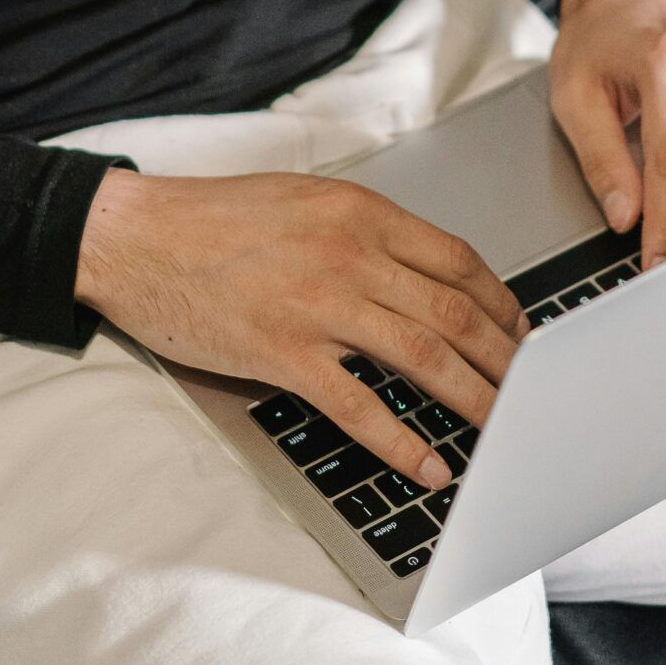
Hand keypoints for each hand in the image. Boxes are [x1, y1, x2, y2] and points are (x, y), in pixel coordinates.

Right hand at [74, 165, 530, 491]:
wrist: (135, 237)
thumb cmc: (214, 220)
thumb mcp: (303, 201)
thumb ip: (362, 231)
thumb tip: (419, 274)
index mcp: (359, 212)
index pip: (458, 261)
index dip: (501, 304)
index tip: (522, 335)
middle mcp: (350, 253)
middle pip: (455, 314)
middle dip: (505, 361)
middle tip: (530, 393)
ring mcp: (319, 304)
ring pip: (423, 357)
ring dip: (473, 400)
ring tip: (502, 431)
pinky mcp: (283, 353)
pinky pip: (360, 406)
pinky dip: (403, 440)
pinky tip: (428, 463)